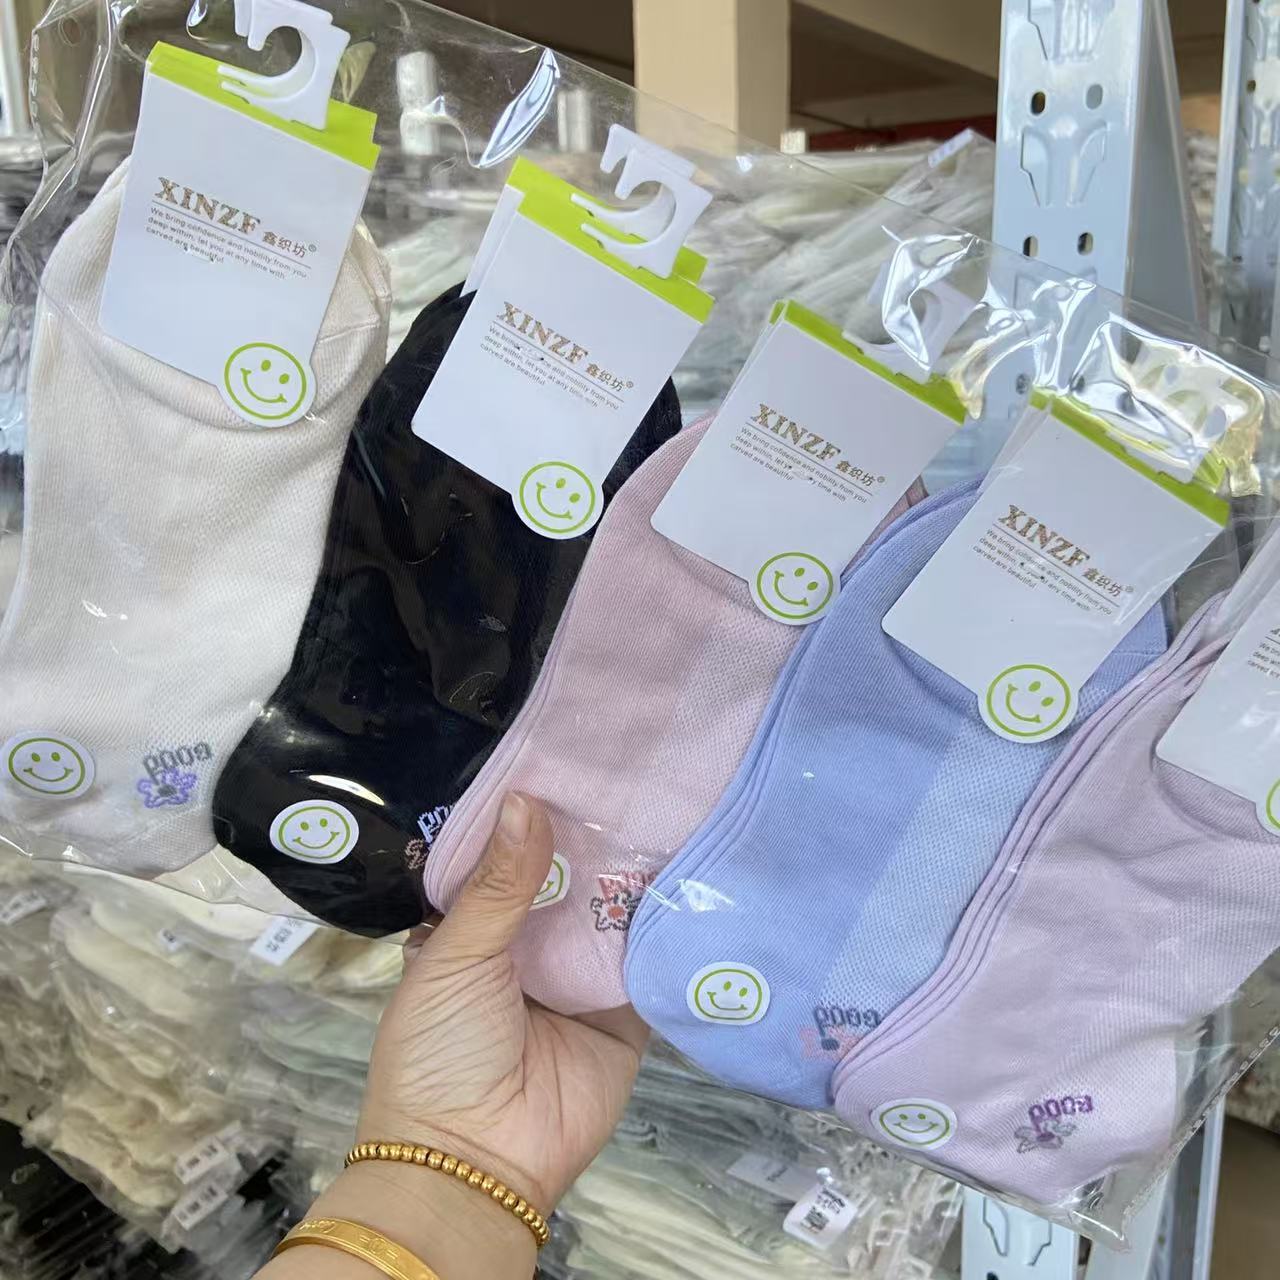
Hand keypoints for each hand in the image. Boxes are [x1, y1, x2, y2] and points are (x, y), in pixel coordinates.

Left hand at [357, 792, 648, 1211]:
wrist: (478, 1161)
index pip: (511, 855)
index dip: (536, 812)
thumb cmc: (440, 1052)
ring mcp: (581, 976)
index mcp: (477, 927)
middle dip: (596, 834)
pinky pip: (651, 958)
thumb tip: (526, 799)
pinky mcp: (627, 1009)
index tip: (572, 754)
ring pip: (613, 909)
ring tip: (677, 799)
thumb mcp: (455, 957)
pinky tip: (699, 869)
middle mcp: (532, 944)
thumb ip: (498, 883)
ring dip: (637, 870)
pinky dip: (670, 924)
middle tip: (640, 766)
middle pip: (570, 877)